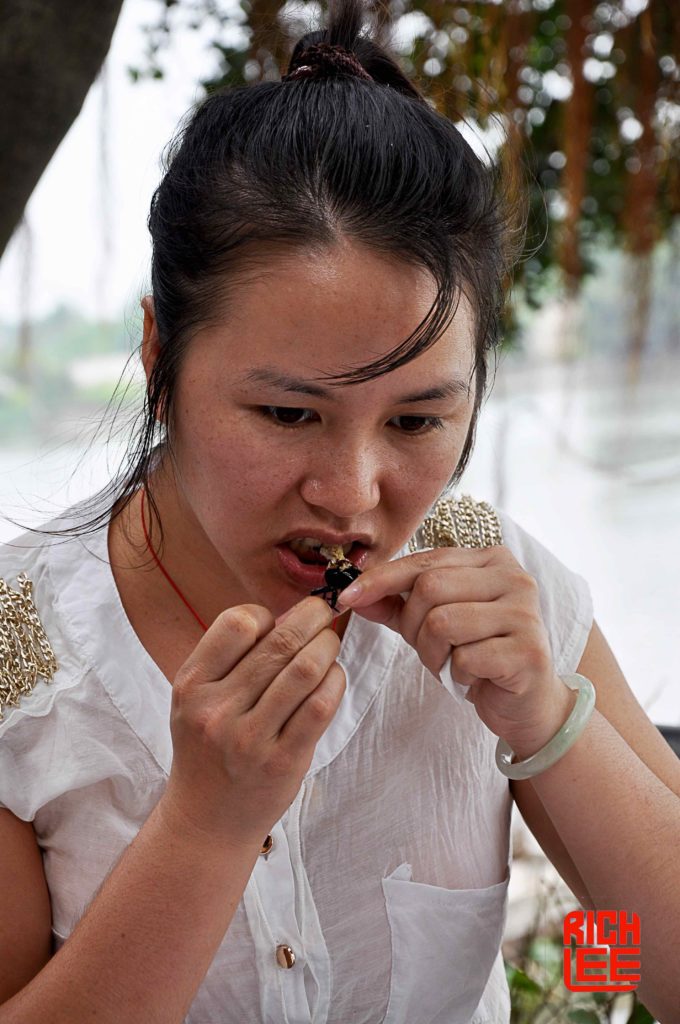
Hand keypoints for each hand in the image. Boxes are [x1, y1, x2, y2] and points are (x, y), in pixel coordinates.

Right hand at [163, 596, 345, 847]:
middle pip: (280, 642)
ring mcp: (250, 738)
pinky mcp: (283, 762)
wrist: (207, 821)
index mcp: (192, 685)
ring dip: (327, 646)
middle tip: (325, 610)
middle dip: (312, 617)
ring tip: (329, 644)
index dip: (266, 614)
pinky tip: (333, 677)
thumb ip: (232, 660)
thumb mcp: (197, 700)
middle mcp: (217, 710)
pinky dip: (335, 681)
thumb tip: (289, 616)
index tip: (278, 622)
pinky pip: (320, 707)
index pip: (237, 623)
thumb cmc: (208, 750)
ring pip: (305, 670)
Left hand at [337, 546, 574, 754]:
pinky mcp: (528, 651)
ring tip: (452, 665)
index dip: (381, 580)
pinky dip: (458, 675)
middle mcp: (514, 577)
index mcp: (491, 559)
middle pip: (430, 589)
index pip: (423, 561)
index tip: (346, 597)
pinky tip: (474, 678)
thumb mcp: (432, 625)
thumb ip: (395, 606)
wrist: (527, 704)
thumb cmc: (478, 656)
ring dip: (434, 655)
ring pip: (443, 623)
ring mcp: (525, 613)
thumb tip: (351, 594)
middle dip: (414, 626)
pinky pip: (466, 658)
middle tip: (430, 650)